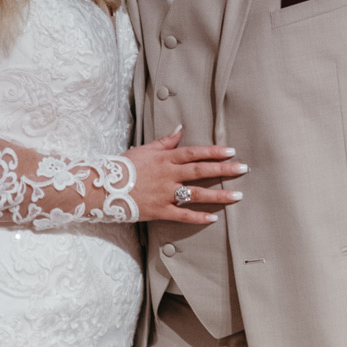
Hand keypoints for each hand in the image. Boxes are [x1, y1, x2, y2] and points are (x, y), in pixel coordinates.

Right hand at [125, 128, 245, 225]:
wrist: (104, 188)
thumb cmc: (124, 167)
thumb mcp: (144, 150)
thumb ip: (165, 142)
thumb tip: (180, 129)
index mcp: (165, 159)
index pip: (194, 153)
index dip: (214, 152)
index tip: (231, 151)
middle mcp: (168, 176)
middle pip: (200, 171)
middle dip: (224, 170)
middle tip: (243, 169)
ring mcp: (165, 194)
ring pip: (197, 194)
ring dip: (218, 195)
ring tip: (237, 195)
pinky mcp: (160, 211)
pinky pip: (182, 215)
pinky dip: (198, 217)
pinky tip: (213, 217)